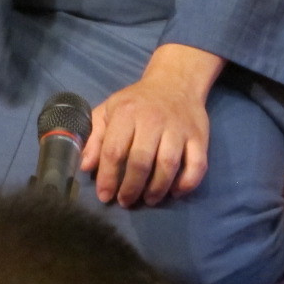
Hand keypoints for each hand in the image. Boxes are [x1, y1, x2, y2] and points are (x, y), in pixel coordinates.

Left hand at [81, 43, 224, 207]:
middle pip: (141, 161)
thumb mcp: (109, 111)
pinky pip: (197, 165)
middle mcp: (153, 119)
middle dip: (131, 188)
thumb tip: (85, 166)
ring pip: (168, 165)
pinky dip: (186, 184)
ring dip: (157, 189)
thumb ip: (94, 137)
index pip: (114, 150)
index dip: (108, 177)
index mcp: (127, 112)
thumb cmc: (137, 102)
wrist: (175, 82)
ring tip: (148, 199)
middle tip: (126, 201)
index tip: (104, 196)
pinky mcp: (199, 137)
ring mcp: (179, 128)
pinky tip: (175, 192)